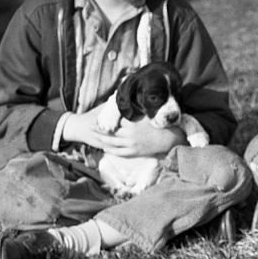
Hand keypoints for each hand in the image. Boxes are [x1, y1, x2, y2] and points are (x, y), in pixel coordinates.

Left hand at [63, 107, 182, 156]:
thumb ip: (135, 112)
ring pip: (111, 143)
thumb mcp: (146, 116)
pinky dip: (110, 150)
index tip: (96, 117)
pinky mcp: (133, 152)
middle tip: (89, 126)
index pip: (114, 121)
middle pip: (110, 132)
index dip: (105, 119)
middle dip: (99, 129)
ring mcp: (130, 144)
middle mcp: (129, 135)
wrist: (169, 139)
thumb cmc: (159, 126)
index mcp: (132, 124)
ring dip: (101, 140)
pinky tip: (104, 148)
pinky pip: (118, 152)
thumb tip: (126, 106)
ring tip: (93, 137)